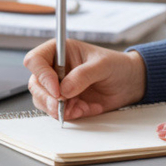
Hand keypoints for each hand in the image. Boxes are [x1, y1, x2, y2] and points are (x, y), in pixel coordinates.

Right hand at [23, 39, 146, 119]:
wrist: (129, 83)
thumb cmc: (116, 66)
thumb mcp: (102, 65)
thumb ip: (83, 75)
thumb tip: (64, 89)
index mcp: (60, 51)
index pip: (36, 60)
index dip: (41, 74)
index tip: (56, 88)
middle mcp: (55, 69)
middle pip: (35, 84)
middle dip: (47, 98)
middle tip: (62, 105)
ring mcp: (58, 87)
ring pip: (42, 101)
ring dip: (59, 108)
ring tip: (81, 107)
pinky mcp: (66, 102)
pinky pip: (57, 112)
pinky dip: (70, 114)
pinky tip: (86, 109)